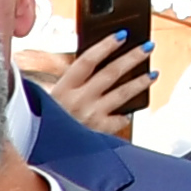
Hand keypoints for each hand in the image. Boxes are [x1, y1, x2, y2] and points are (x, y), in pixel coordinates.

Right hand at [40, 30, 154, 135]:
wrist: (37, 155)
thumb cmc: (38, 125)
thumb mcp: (43, 100)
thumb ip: (61, 84)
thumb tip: (82, 66)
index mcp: (63, 89)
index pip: (87, 60)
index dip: (106, 46)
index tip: (121, 35)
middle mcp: (78, 101)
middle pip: (111, 73)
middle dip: (132, 58)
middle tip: (147, 47)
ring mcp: (90, 117)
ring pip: (122, 94)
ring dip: (139, 83)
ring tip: (153, 74)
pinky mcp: (97, 133)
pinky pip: (117, 121)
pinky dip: (124, 117)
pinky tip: (130, 112)